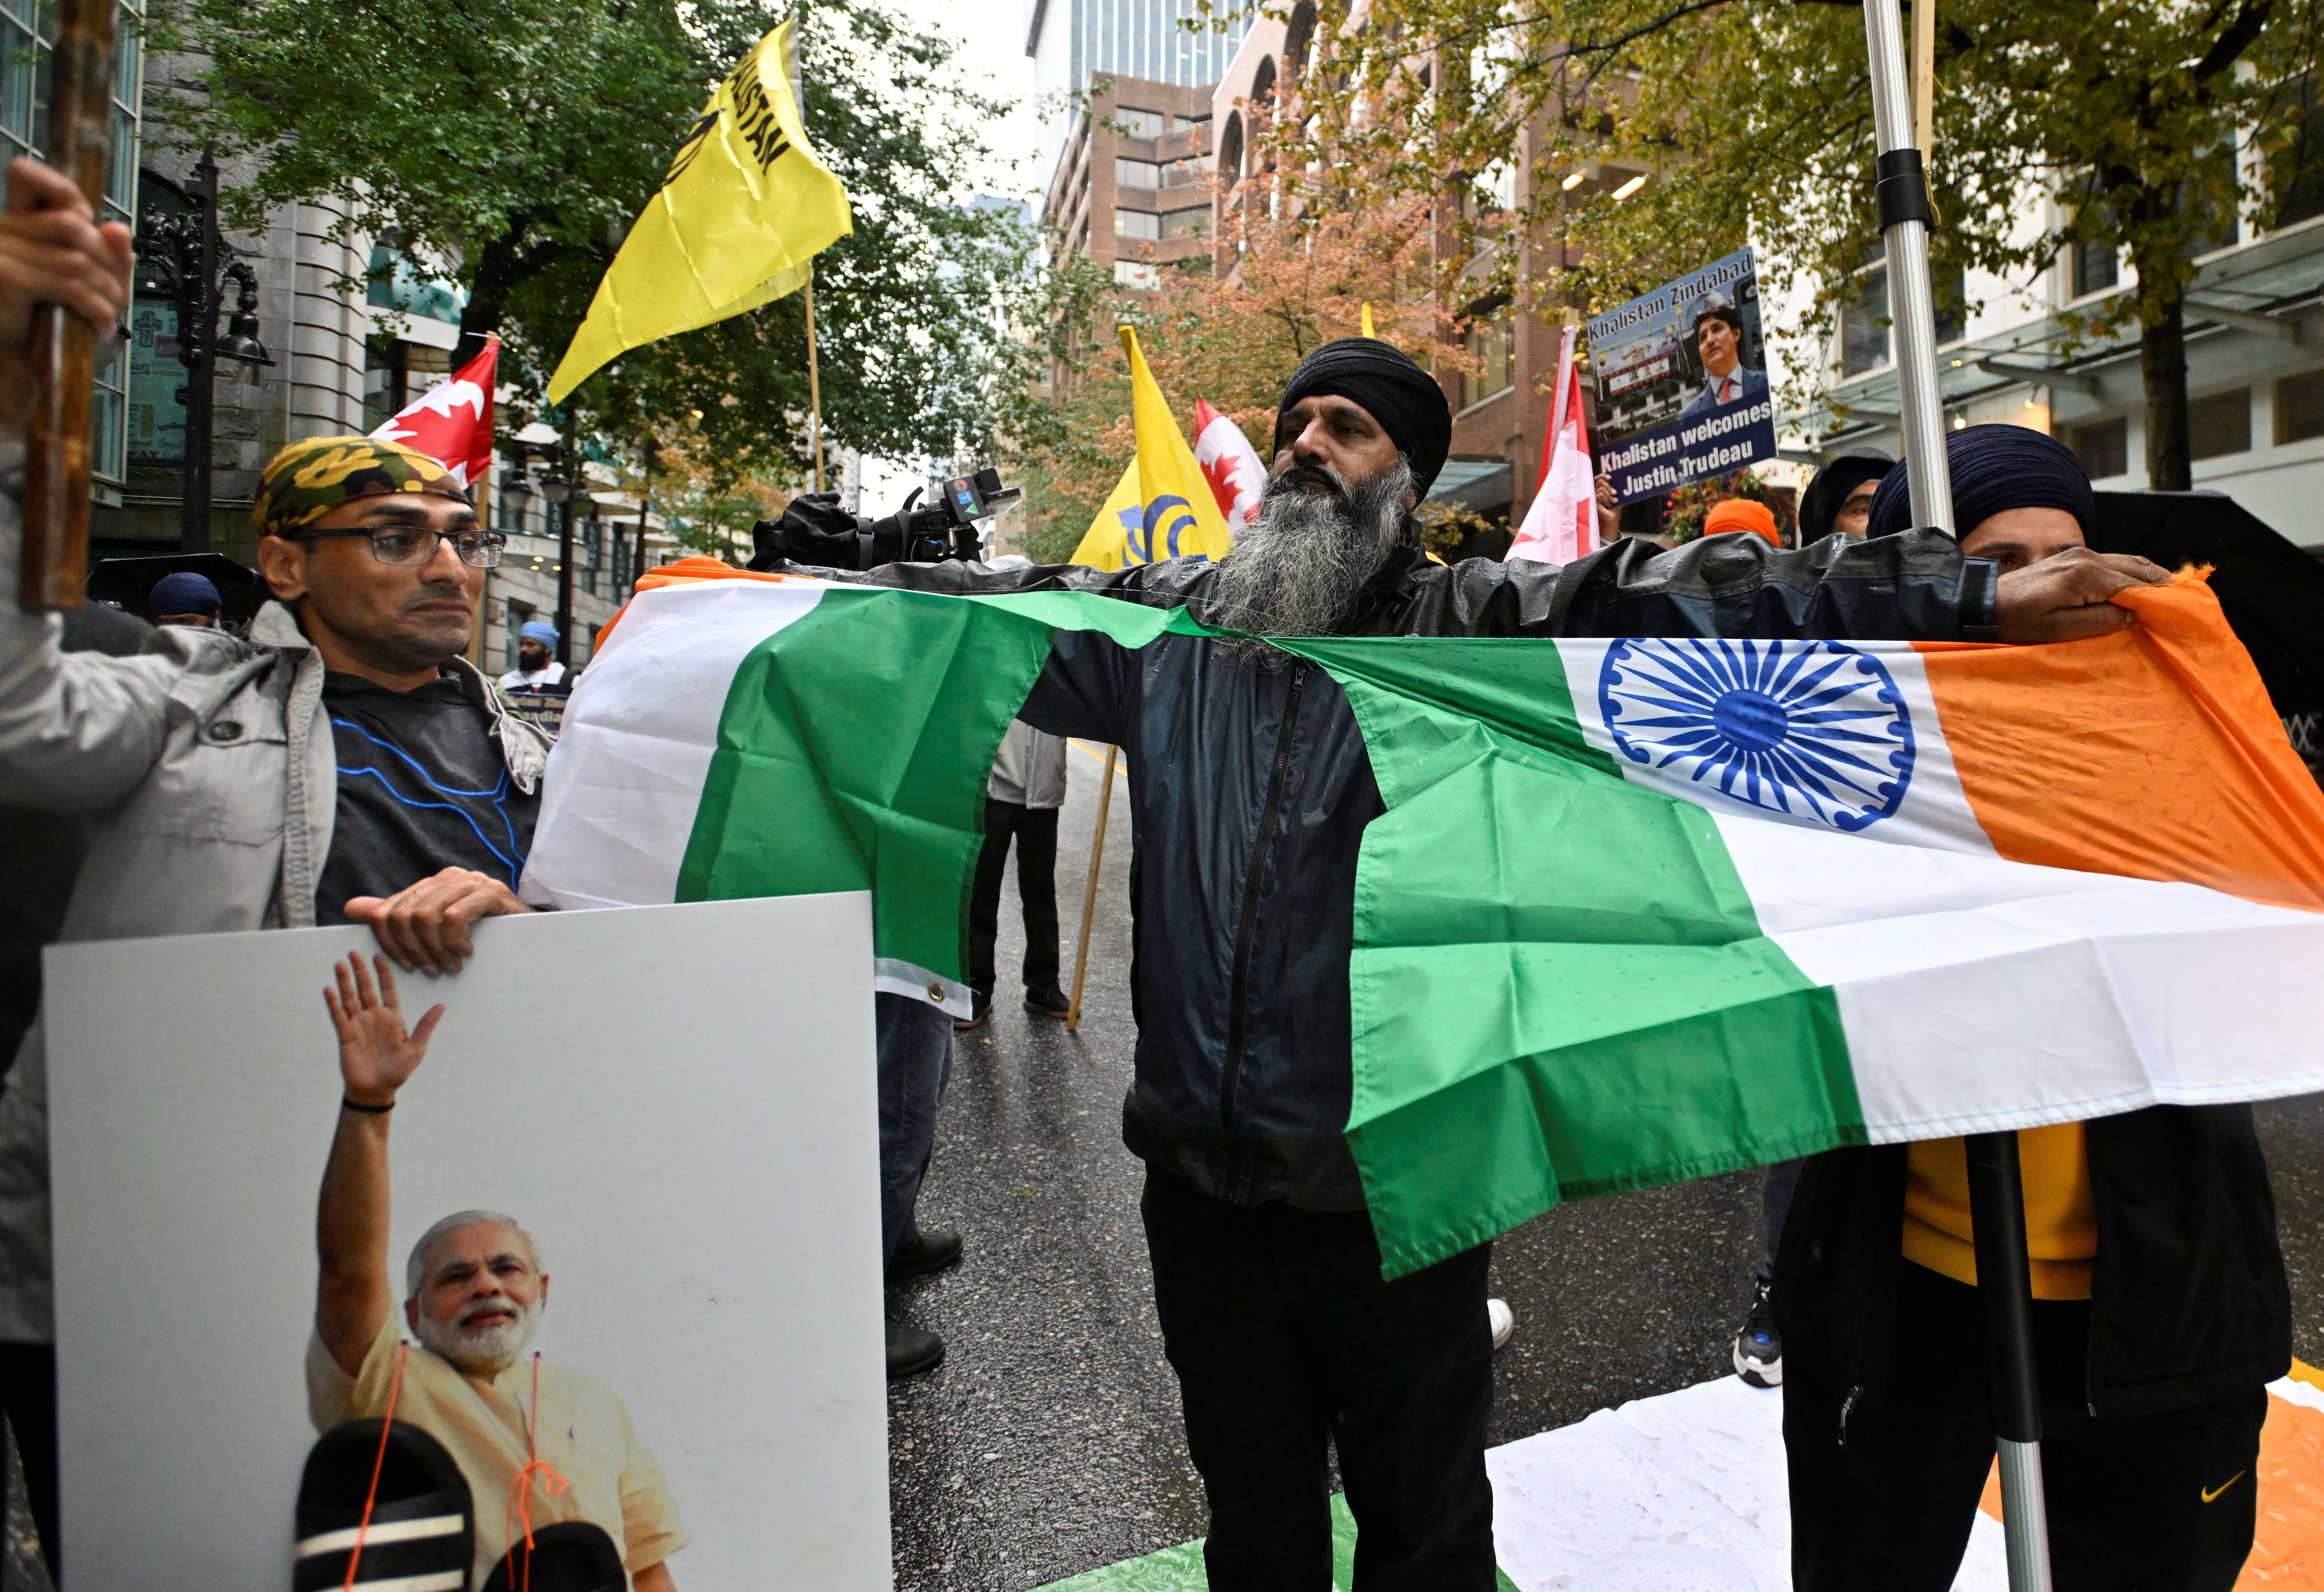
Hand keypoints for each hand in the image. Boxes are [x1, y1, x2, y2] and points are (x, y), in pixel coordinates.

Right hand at [0, 158, 131, 436]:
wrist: (13, 371)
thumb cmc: (46, 326)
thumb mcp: (80, 285)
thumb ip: (101, 255)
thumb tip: (119, 229)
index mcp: (12, 223)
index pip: (26, 174)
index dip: (64, 190)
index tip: (88, 222)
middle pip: (72, 225)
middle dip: (109, 261)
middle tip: (118, 294)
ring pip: (76, 258)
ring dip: (108, 290)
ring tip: (111, 313)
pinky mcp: (6, 281)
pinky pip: (70, 286)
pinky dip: (98, 308)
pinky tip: (101, 326)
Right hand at [324, 953, 442, 1108]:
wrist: (376, 1090)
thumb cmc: (397, 1072)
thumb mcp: (416, 1049)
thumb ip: (425, 1026)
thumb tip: (441, 1006)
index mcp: (392, 1018)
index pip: (388, 990)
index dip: (383, 974)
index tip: (378, 957)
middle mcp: (374, 1018)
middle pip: (366, 989)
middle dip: (361, 971)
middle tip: (354, 953)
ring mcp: (359, 1025)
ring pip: (351, 998)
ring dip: (345, 982)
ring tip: (340, 964)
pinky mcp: (346, 1035)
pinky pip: (338, 1016)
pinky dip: (333, 1003)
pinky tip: (329, 989)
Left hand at [344, 867, 531, 975]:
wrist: (529, 933)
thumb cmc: (482, 934)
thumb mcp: (435, 927)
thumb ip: (396, 916)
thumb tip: (353, 907)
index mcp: (431, 883)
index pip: (390, 910)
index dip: (390, 942)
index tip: (406, 966)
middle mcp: (448, 877)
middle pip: (405, 914)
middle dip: (415, 950)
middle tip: (432, 970)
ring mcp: (471, 882)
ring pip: (427, 916)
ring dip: (435, 949)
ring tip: (450, 965)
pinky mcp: (491, 892)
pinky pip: (455, 916)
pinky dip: (455, 940)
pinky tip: (466, 951)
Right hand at [1595, 473, 1620, 536]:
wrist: (1612, 518)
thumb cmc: (1615, 507)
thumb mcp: (1615, 495)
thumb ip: (1612, 487)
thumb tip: (1611, 478)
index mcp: (1600, 488)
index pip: (1598, 478)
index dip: (1603, 476)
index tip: (1610, 478)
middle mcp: (1595, 491)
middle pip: (1600, 481)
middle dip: (1609, 487)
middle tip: (1615, 493)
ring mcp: (1593, 496)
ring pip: (1601, 489)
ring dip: (1609, 495)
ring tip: (1612, 502)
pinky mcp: (1592, 502)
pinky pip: (1600, 495)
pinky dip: (1606, 499)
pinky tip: (1608, 505)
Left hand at [1993, 547, 2170, 643]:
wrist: (1982, 603)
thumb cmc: (2016, 622)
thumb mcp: (2058, 631)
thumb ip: (2099, 621)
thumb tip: (2132, 615)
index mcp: (2086, 576)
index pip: (2137, 585)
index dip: (2161, 599)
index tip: (2181, 612)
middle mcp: (2087, 557)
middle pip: (2138, 568)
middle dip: (2162, 585)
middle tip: (2183, 604)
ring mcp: (2080, 554)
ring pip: (2128, 561)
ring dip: (2150, 577)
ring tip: (2169, 596)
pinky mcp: (2073, 557)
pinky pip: (2113, 562)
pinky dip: (2131, 573)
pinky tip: (2141, 588)